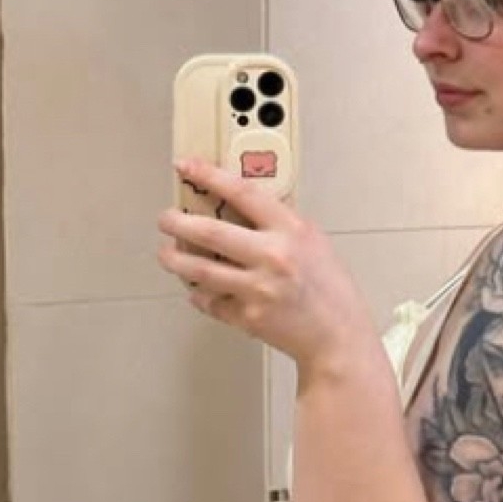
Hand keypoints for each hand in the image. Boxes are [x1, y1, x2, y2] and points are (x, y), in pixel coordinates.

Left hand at [158, 159, 377, 373]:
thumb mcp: (313, 241)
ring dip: (175, 260)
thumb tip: (243, 202)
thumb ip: (281, 223)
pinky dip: (199, 294)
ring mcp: (258, 289)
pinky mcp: (248, 317)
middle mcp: (272, 256)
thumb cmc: (329, 288)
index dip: (209, 176)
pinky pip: (210, 302)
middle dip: (177, 222)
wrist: (337, 336)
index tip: (186, 166)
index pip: (243, 193)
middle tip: (165, 219)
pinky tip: (197, 289)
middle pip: (210, 232)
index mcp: (290, 230)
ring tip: (166, 254)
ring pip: (200, 270)